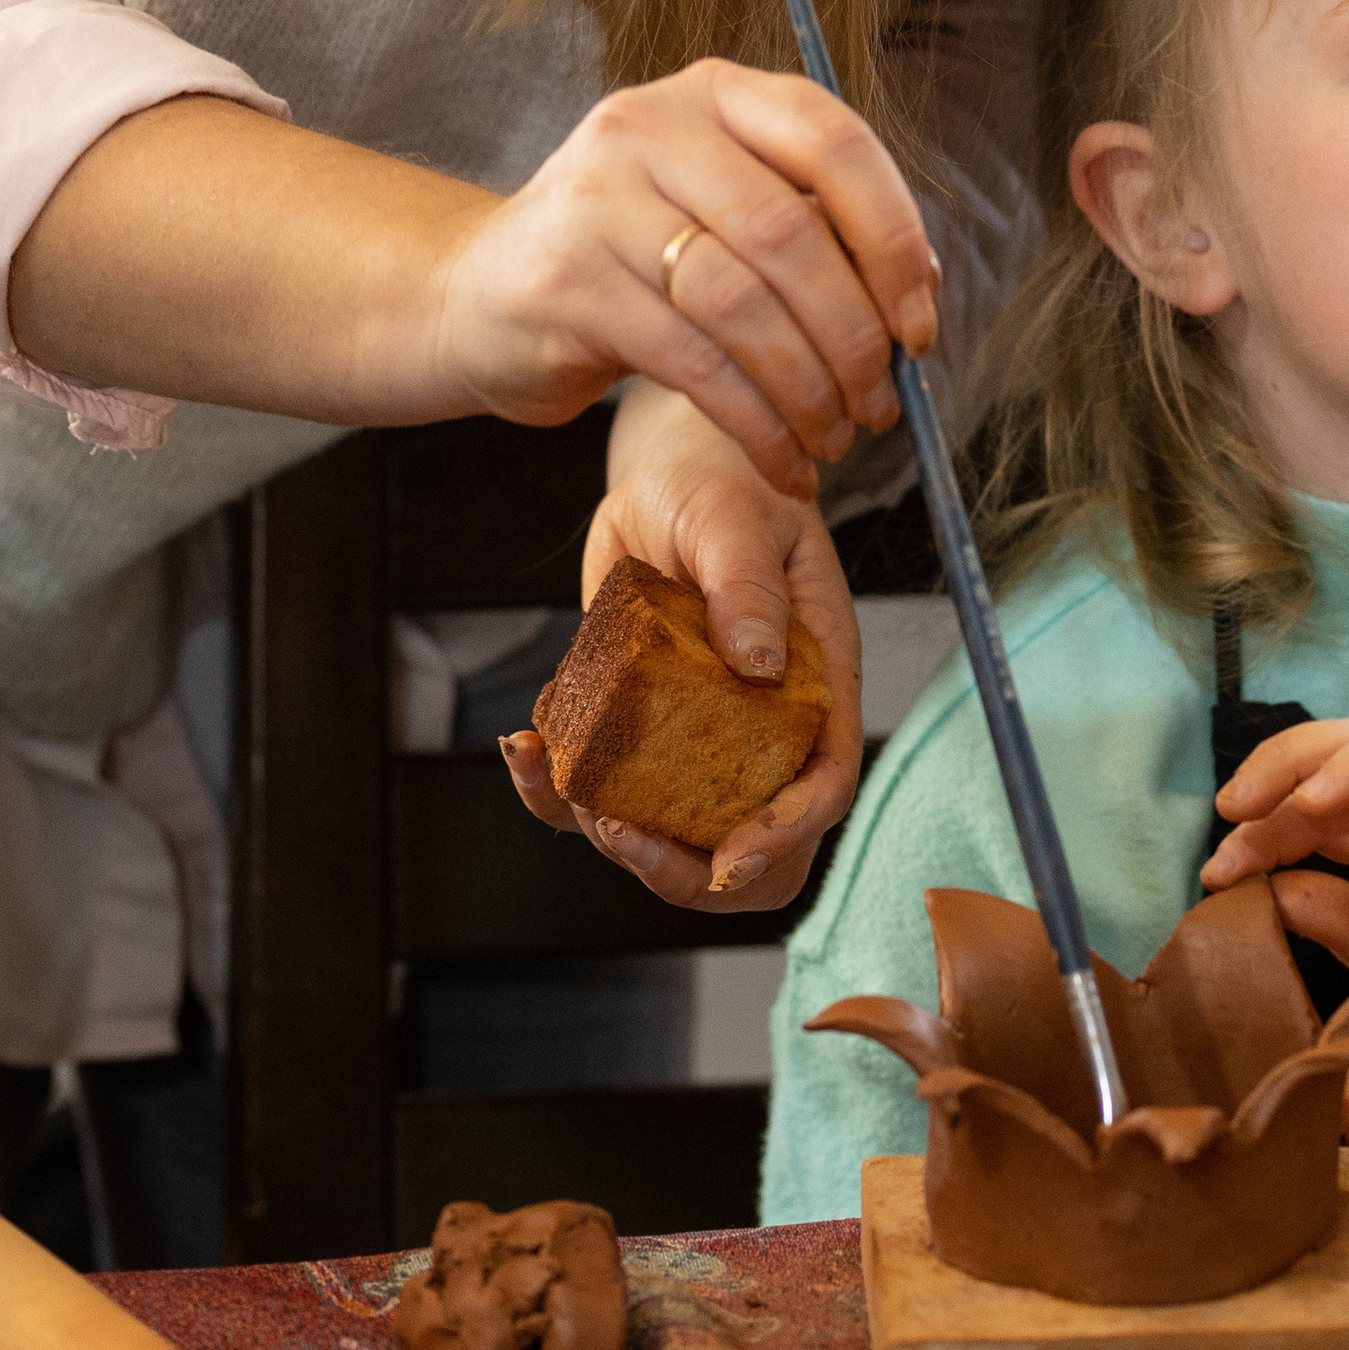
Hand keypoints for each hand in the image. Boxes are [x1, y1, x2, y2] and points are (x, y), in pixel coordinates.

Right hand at [430, 62, 939, 492]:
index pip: (832, 139)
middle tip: (881, 401)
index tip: (921, 320)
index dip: (893, 234)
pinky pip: (693, 363)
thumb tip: (919, 287)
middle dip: (854, 334)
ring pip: (743, 304)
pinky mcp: (569, 286)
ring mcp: (599, 202)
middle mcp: (650, 128)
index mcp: (712, 92)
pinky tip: (782, 457)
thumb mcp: (713, 203)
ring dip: (808, 387)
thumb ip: (807, 223)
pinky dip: (756, 422)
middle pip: (790, 232)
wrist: (475, 296)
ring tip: (835, 437)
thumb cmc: (628, 256)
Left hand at [501, 385, 865, 912]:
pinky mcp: (640, 730)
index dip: (785, 835)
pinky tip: (525, 748)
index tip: (728, 858)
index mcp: (815, 680)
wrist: (670, 477)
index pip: (823, 783)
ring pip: (676, 839)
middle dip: (692, 873)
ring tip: (561, 781)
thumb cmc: (721, 484)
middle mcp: (765, 724)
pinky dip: (556, 792)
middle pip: (760, 851)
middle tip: (625, 835)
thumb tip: (760, 665)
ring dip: (618, 841)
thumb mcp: (732, 518)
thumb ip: (746, 582)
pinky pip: (604, 791)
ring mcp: (701, 736)